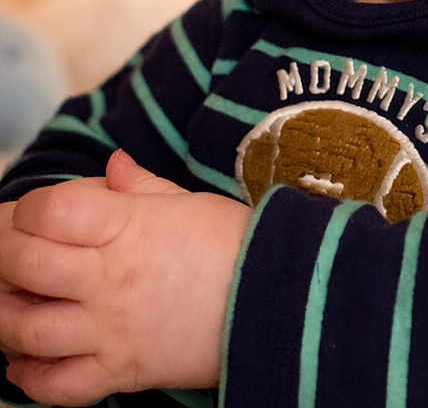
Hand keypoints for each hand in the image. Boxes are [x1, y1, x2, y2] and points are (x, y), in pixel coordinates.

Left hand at [0, 151, 252, 405]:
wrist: (276, 299)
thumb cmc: (234, 243)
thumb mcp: (189, 202)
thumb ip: (141, 186)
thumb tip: (110, 166)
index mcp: (129, 226)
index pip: (50, 211)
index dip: (27, 209)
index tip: (30, 212)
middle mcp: (110, 278)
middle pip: (24, 265)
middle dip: (1, 255)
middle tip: (4, 252)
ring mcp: (111, 329)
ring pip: (25, 329)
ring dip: (3, 316)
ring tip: (7, 302)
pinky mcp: (120, 372)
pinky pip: (56, 385)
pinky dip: (28, 378)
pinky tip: (21, 360)